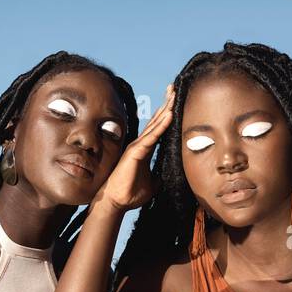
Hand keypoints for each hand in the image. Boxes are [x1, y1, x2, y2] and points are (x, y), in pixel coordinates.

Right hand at [92, 84, 175, 212]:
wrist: (117, 202)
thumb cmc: (131, 193)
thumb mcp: (152, 184)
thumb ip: (158, 176)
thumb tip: (165, 176)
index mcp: (145, 149)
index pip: (158, 129)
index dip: (166, 115)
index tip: (175, 101)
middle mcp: (140, 144)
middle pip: (156, 120)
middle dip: (166, 104)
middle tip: (174, 89)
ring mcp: (138, 146)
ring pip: (155, 125)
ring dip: (165, 110)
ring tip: (174, 95)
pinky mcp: (136, 152)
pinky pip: (152, 136)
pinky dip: (161, 125)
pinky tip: (169, 114)